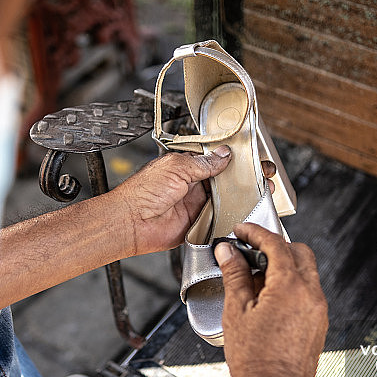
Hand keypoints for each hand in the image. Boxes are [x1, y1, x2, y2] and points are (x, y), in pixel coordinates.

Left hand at [109, 147, 231, 254]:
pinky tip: (229, 211)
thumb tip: (223, 154)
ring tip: (238, 194)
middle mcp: (189, 185)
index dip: (224, 160)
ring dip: (227, 198)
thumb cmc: (142, 193)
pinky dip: (222, 216)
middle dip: (229, 180)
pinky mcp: (195, 222)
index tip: (240, 159)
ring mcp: (193, 204)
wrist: (132, 222)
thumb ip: (203, 162)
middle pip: (218, 181)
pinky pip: (215, 219)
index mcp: (183, 167)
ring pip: (220, 200)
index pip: (210, 160)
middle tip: (243, 178)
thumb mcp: (177, 167)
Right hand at [216, 223, 326, 376]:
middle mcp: (312, 295)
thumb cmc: (255, 362)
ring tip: (253, 278)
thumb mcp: (236, 311)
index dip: (256, 233)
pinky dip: (290, 285)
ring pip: (305, 273)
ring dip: (283, 266)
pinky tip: (266, 299)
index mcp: (291, 287)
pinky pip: (307, 292)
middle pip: (299, 253)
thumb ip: (235, 275)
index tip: (241, 231)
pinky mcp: (318, 324)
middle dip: (275, 246)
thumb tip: (229, 252)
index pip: (276, 244)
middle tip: (249, 250)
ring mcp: (318, 311)